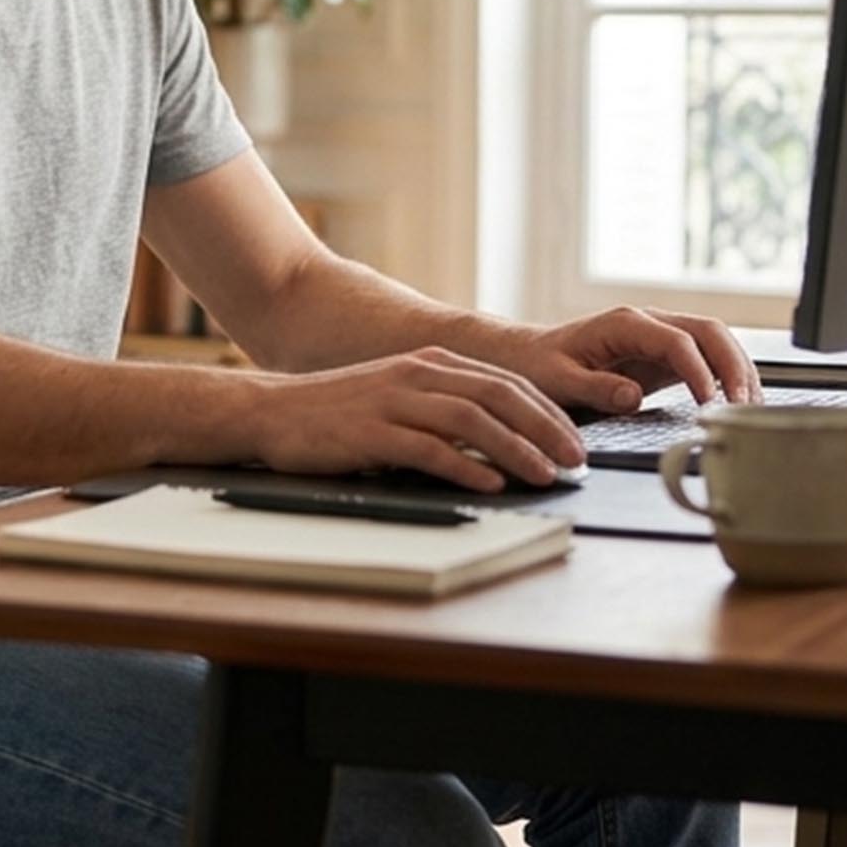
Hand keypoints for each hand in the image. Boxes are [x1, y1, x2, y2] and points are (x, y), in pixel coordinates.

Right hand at [252, 347, 588, 493]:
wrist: (269, 411)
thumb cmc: (335, 414)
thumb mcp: (396, 396)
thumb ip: (441, 408)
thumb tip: (496, 442)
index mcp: (428, 363)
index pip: (506, 383)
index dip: (548, 412)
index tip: (575, 442)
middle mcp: (416, 375)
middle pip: (499, 396)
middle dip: (545, 429)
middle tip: (577, 461)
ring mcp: (393, 401)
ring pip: (472, 420)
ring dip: (516, 449)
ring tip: (545, 475)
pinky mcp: (370, 432)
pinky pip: (428, 448)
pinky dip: (464, 465)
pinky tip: (489, 483)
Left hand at [498, 307, 763, 413]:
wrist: (528, 356)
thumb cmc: (539, 365)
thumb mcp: (557, 380)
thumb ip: (594, 387)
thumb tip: (632, 396)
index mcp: (624, 324)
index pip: (676, 340)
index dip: (698, 371)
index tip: (708, 403)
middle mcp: (648, 323)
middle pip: (709, 332)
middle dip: (733, 366)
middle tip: (744, 406)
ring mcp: (660, 337)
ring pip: (716, 341)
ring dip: (738, 370)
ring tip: (750, 408)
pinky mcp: (664, 356)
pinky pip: (707, 359)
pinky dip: (727, 377)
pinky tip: (737, 403)